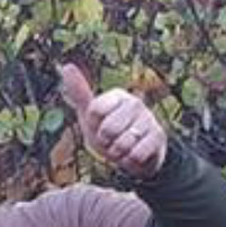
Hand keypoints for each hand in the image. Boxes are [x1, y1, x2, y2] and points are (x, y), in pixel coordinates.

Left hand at [58, 64, 166, 179]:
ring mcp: (149, 119)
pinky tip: (133, 155)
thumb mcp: (89, 115)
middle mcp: (135, 103)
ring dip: (117, 153)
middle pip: (108, 129)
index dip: (93, 125)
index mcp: (117, 96)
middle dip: (105, 141)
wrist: (132, 154)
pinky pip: (136, 154)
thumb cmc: (108, 132)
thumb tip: (67, 65)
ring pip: (122, 143)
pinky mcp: (159, 136)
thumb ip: (79, 93)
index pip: (95, 111)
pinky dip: (130, 160)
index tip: (98, 125)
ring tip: (121, 148)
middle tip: (110, 140)